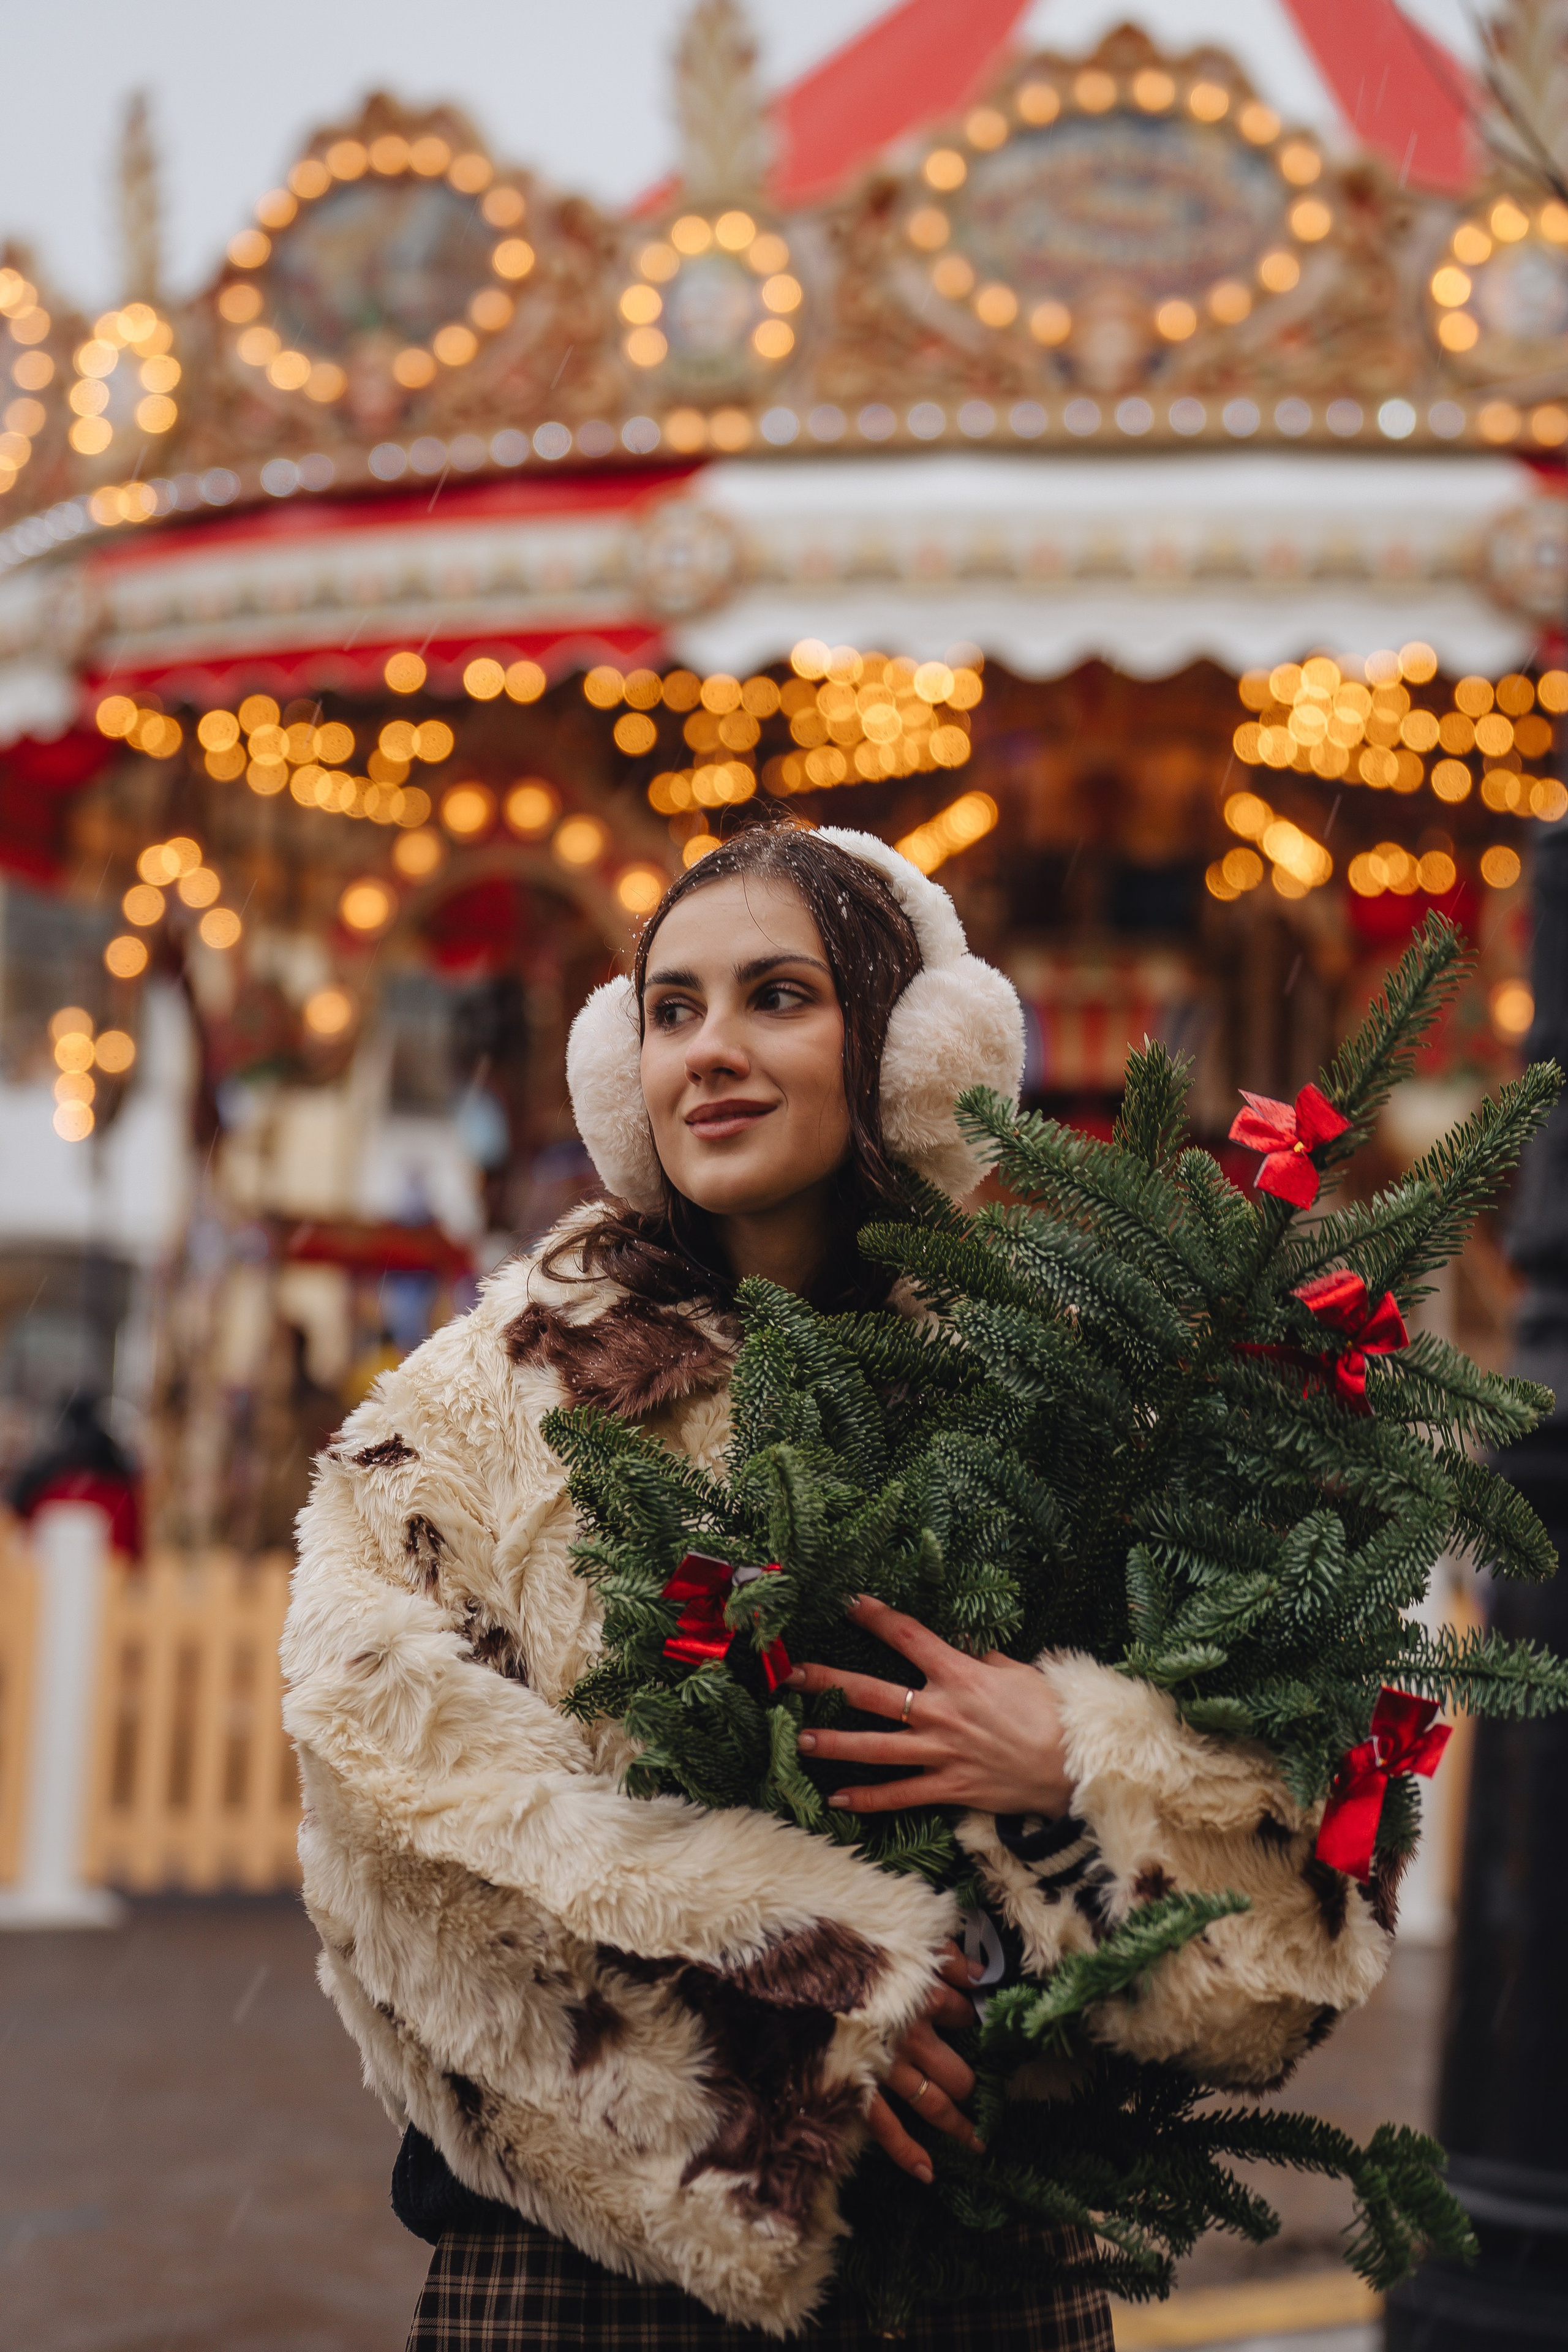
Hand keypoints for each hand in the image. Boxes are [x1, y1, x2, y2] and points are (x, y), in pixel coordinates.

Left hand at [788, 1593, 1074, 1819]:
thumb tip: (966, 1650)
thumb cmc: (1053, 1712)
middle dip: (827, 1683)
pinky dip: (868, 1799)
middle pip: (871, 1694)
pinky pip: (900, 1795)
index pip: (908, 1636)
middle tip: (790, 1676)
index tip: (848, 1603)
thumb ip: (984, 1660)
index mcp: (960, 1674)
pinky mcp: (949, 1787)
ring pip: (875, 1748)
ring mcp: (942, 1752)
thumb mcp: (1019, 1671)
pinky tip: (837, 1798)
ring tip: (801, 1739)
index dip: (876, 1617)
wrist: (1076, 1765)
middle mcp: (941, 1711)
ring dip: (835, 1743)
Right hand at [866, 1941, 983, 2183]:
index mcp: (923, 1993)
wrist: (790, 1961)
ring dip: (956, 2124)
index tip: (964, 2020)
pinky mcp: (857, 2086)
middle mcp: (912, 2035)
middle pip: (957, 2072)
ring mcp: (885, 2066)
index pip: (963, 2013)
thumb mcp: (902, 1937)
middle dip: (967, 2083)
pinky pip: (887, 2129)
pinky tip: (928, 2173)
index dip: (968, 2017)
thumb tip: (982, 1974)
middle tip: (972, 2092)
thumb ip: (946, 1955)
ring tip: (976, 2142)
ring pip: (933, 2104)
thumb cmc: (848, 1943)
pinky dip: (907, 2153)